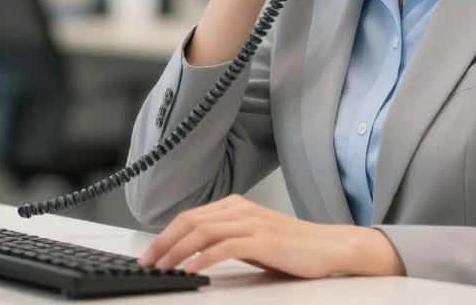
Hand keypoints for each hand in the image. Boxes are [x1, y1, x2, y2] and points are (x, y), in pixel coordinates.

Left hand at [136, 195, 403, 277]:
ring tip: (163, 267)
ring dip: (178, 251)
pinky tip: (191, 269)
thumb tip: (192, 252)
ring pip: (203, 232)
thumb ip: (226, 239)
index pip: (191, 216)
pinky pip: (225, 247)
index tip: (150, 253)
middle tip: (147, 261)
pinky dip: (203, 258)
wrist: (329, 247)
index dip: (166, 235)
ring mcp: (252, 223)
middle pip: (191, 221)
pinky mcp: (263, 240)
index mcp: (236, 206)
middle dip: (164, 242)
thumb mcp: (253, 238)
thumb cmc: (292, 247)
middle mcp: (241, 209)